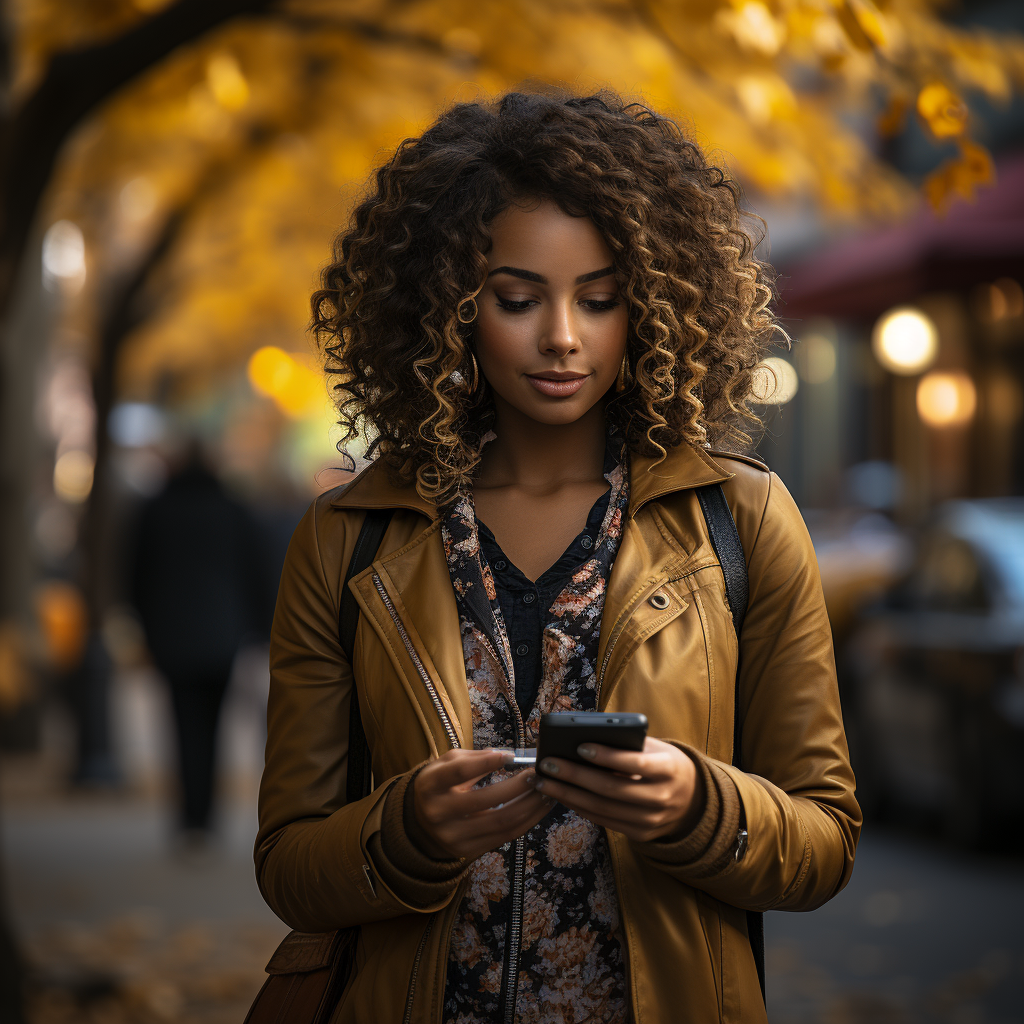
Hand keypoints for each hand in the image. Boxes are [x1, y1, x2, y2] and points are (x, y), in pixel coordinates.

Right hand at [412, 748, 553, 860]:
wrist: (421, 824)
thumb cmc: (441, 785)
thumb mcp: (447, 765)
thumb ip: (475, 758)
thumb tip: (510, 757)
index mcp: (430, 785)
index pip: (460, 772)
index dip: (487, 762)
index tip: (512, 755)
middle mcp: (438, 813)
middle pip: (486, 800)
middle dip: (518, 786)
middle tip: (539, 774)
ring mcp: (453, 836)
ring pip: (501, 821)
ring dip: (530, 805)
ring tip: (547, 791)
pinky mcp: (468, 851)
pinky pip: (505, 836)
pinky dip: (527, 821)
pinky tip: (539, 808)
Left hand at [532, 737, 703, 841]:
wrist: (691, 800)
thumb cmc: (664, 764)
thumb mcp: (657, 748)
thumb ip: (629, 744)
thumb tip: (584, 738)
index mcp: (670, 769)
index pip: (636, 762)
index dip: (608, 755)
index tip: (580, 745)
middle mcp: (662, 797)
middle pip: (612, 788)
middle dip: (575, 776)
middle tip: (548, 763)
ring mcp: (651, 820)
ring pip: (603, 808)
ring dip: (569, 794)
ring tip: (545, 781)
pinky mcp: (640, 834)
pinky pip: (604, 821)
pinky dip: (579, 807)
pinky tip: (561, 794)